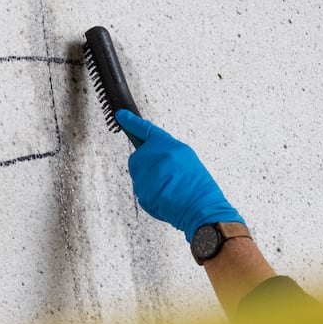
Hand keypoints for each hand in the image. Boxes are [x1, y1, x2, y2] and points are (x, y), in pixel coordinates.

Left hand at [114, 110, 244, 241]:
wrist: (200, 207)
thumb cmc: (198, 187)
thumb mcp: (186, 159)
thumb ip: (166, 153)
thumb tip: (153, 156)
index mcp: (168, 145)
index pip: (146, 130)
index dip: (132, 122)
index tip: (121, 116)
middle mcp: (154, 156)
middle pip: (138, 158)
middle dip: (145, 167)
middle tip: (164, 178)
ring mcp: (146, 173)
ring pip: (139, 176)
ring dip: (149, 183)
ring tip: (169, 189)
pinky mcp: (142, 190)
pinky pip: (141, 192)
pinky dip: (150, 196)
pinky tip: (165, 198)